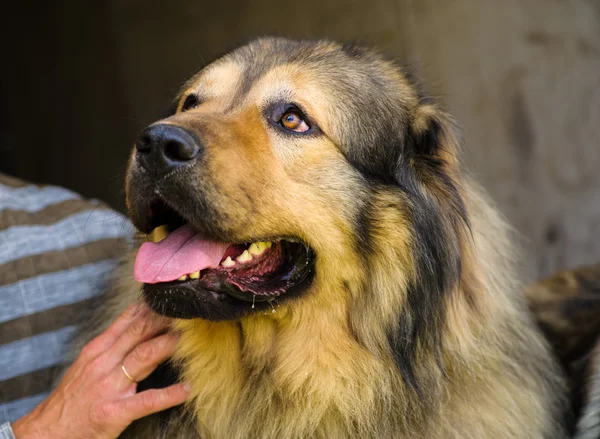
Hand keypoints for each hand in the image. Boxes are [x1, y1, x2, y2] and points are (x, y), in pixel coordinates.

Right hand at [11, 304, 188, 438]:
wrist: (44, 433)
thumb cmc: (72, 398)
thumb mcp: (87, 364)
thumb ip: (113, 344)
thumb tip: (139, 323)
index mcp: (97, 350)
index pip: (129, 321)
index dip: (153, 309)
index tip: (173, 300)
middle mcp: (102, 363)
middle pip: (139, 333)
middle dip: (164, 321)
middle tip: (188, 312)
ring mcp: (108, 387)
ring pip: (144, 357)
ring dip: (168, 345)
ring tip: (191, 340)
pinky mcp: (113, 412)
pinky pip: (147, 401)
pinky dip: (169, 395)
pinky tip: (187, 389)